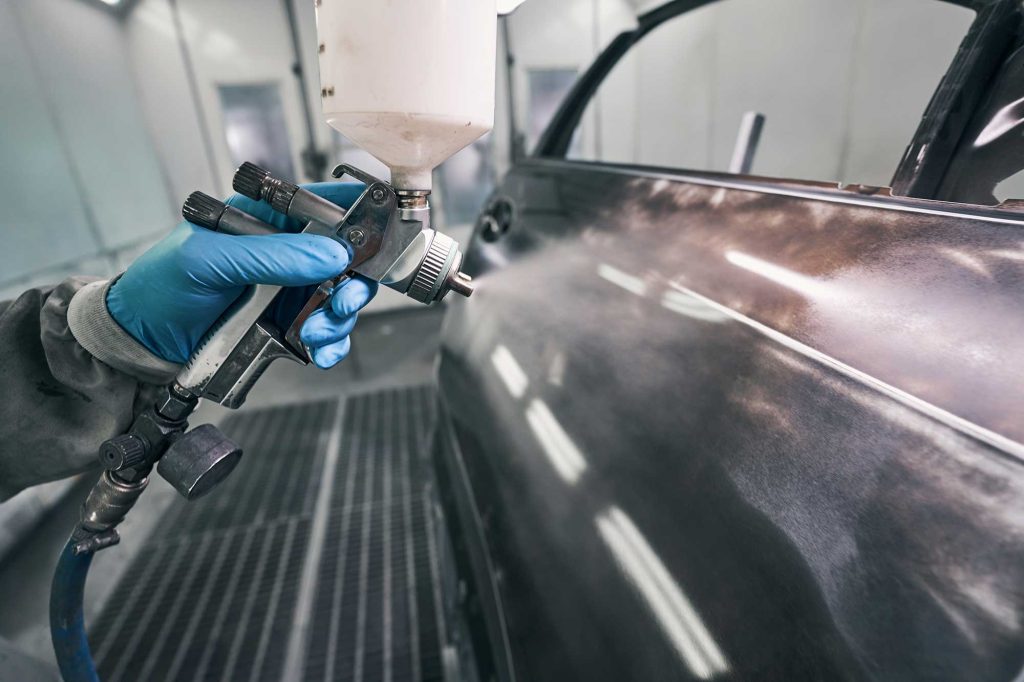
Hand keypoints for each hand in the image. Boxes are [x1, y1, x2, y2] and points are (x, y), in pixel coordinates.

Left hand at [107, 182, 377, 367]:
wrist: (139, 342)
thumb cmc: (161, 286)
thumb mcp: (207, 260)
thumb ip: (268, 255)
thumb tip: (330, 254)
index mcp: (266, 219)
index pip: (325, 205)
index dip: (360, 217)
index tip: (380, 239)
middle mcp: (285, 251)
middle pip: (347, 259)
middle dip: (354, 284)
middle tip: (343, 303)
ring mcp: (288, 290)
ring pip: (341, 298)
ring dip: (340, 319)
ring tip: (315, 334)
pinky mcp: (287, 324)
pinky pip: (325, 332)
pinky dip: (330, 345)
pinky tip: (318, 352)